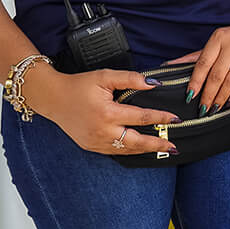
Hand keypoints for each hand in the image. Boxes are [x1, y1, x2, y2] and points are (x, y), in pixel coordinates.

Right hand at [24, 66, 179, 156]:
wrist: (52, 98)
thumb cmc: (79, 85)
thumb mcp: (105, 76)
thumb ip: (130, 79)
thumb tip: (154, 84)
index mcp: (107, 113)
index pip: (141, 118)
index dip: (161, 118)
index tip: (176, 119)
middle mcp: (102, 131)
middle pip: (136, 142)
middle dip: (157, 144)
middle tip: (173, 146)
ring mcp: (95, 142)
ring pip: (126, 150)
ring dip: (145, 150)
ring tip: (162, 149)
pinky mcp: (90, 146)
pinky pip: (114, 152)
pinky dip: (129, 151)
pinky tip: (140, 148)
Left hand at [171, 14, 229, 112]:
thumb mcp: (216, 42)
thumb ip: (195, 56)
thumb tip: (169, 66)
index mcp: (219, 38)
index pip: (203, 63)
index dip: (195, 82)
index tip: (190, 96)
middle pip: (217, 75)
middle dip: (208, 95)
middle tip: (203, 108)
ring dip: (222, 97)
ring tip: (215, 108)